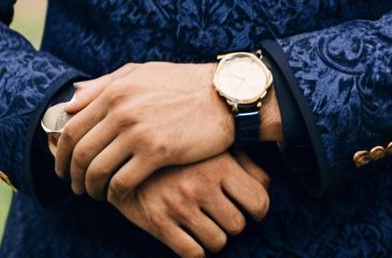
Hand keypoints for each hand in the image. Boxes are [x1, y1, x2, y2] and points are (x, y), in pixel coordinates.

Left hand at [54, 61, 233, 199]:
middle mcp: (122, 110)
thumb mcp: (140, 73)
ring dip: (91, 189)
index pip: (73, 127)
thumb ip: (103, 85)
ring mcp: (139, 131)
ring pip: (97, 170)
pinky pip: (122, 182)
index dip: (61, 153)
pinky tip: (117, 196)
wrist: (221, 95)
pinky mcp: (158, 152)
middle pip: (80, 152)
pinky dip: (114, 194)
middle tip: (75, 187)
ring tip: (95, 194)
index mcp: (115, 90)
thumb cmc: (181, 83)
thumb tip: (70, 103)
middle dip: (72, 175)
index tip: (63, 167)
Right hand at [108, 149, 270, 257]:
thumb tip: (266, 184)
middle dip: (231, 221)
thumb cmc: (178, 146)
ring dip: (214, 236)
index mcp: (219, 163)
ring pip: (217, 242)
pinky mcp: (159, 223)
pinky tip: (189, 234)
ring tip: (204, 222)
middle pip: (238, 225)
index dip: (258, 209)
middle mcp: (201, 185)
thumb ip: (242, 161)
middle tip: (219, 212)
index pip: (259, 201)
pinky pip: (192, 254)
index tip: (250, 208)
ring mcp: (179, 205)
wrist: (125, 147)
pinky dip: (195, 249)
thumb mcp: (210, 144)